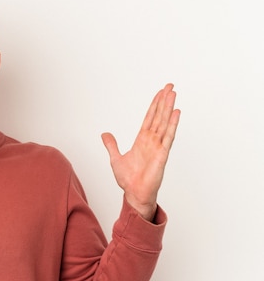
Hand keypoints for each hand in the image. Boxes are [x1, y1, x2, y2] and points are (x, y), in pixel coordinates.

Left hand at [101, 84, 180, 220]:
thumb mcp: (115, 158)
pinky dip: (172, 125)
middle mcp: (151, 141)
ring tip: (173, 94)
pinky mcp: (162, 154)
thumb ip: (112, 145)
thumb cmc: (128, 179)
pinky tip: (176, 113)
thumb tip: (105, 134)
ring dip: (169, 108)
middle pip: (159, 116)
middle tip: (170, 86)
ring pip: (164, 123)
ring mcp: (158, 146)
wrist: (134, 193)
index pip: (149, 118)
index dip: (154, 105)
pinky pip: (168, 137)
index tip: (160, 93)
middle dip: (164, 101)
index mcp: (142, 141)